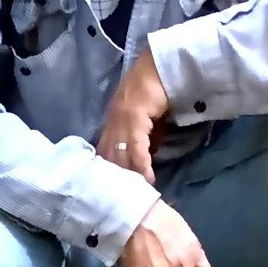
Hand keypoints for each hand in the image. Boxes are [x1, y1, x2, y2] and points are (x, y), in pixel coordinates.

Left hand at [96, 50, 173, 183]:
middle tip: (122, 202)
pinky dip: (141, 164)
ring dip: (129, 176)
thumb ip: (146, 140)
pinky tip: (147, 178)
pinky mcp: (133, 115)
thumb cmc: (158, 91)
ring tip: (137, 196)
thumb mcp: (150, 122)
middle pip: (109, 155)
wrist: (162, 65)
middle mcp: (112, 120)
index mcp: (112, 122)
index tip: (112, 192)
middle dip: (115, 179)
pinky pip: (136, 146)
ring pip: (121, 153)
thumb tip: (144, 162)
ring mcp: (120, 117)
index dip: (108, 172)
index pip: (105, 152)